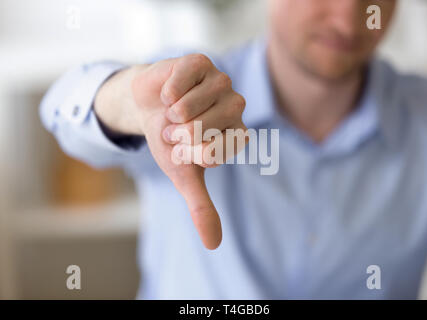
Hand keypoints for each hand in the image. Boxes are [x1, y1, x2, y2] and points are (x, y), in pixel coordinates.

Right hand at [131, 54, 246, 249]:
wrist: (146, 108)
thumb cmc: (169, 141)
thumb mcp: (183, 176)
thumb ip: (201, 207)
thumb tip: (214, 245)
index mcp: (236, 135)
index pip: (217, 151)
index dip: (190, 151)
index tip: (183, 146)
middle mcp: (235, 106)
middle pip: (206, 128)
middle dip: (179, 133)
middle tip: (175, 127)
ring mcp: (220, 82)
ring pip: (194, 105)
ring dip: (172, 114)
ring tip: (171, 110)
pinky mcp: (201, 63)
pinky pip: (183, 80)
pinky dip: (168, 92)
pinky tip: (168, 93)